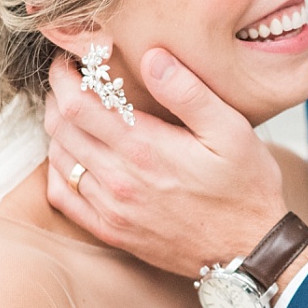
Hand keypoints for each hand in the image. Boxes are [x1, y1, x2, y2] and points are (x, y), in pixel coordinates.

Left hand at [44, 48, 288, 274]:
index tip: (68, 63)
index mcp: (145, 149)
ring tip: (73, 114)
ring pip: (58, 160)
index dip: (64, 78)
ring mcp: (112, 209)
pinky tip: (73, 157)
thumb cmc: (245, 188)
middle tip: (70, 83)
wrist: (250, 250)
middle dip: (58, 98)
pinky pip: (63, 197)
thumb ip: (189, 93)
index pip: (79, 105)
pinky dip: (57, 170)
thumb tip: (153, 58)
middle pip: (61, 129)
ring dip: (58, 131)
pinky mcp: (112, 230)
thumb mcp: (232, 131)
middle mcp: (120, 179)